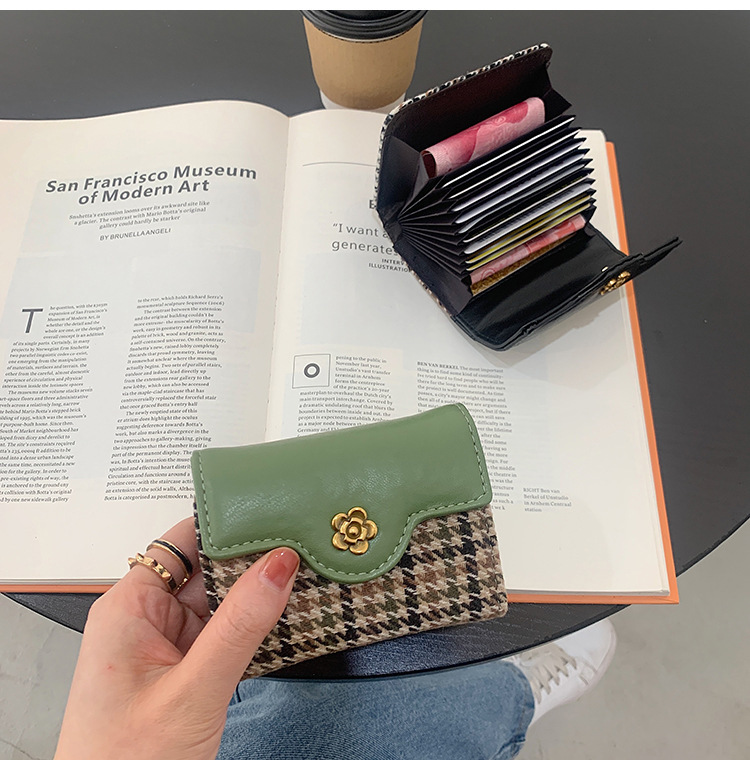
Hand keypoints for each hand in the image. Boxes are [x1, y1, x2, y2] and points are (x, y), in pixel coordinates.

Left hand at [55, 517, 298, 758]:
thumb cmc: (123, 766)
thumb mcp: (193, 691)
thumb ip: (240, 626)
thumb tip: (278, 567)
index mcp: (129, 608)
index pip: (182, 541)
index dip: (226, 523)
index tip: (271, 513)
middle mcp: (146, 620)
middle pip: (207, 569)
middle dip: (252, 560)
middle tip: (302, 545)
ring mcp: (167, 646)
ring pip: (220, 603)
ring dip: (257, 596)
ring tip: (303, 577)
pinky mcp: (184, 671)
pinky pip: (224, 635)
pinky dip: (253, 628)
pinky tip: (284, 619)